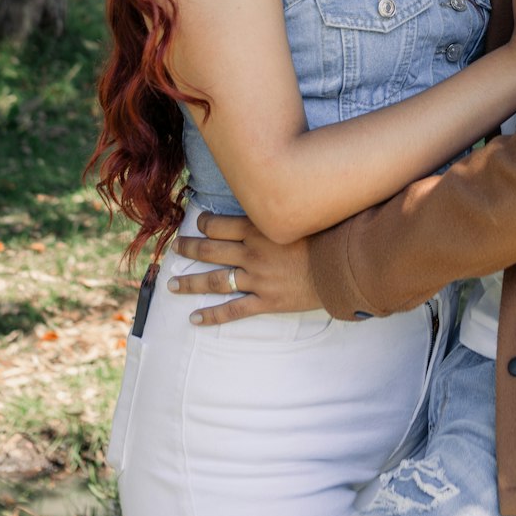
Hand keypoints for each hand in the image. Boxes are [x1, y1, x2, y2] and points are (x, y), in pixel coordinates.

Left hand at [168, 211, 321, 324]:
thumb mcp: (300, 214)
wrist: (343, 266)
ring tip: (172, 285)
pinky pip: (233, 311)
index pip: (218, 225)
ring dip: (190, 283)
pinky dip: (212, 316)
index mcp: (258, 229)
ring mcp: (257, 279)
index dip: (204, 223)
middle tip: (174, 248)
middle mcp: (252, 253)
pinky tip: (194, 319)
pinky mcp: (266, 301)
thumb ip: (280, 209)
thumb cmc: (327, 234)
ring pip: (215, 281)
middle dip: (187, 249)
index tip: (198, 223)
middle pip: (209, 250)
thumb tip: (270, 196)